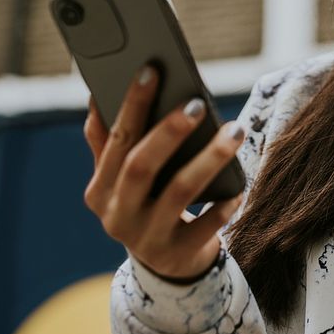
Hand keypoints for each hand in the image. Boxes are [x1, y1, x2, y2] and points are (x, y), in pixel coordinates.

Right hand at [82, 65, 244, 281]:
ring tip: (234, 131)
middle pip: (141, 167)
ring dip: (208, 159)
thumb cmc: (147, 202)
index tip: (151, 70)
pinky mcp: (177, 255)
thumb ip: (109, 143)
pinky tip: (239, 187)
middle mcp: (116, 215)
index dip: (132, 105)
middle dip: (169, 131)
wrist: (166, 263)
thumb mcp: (122, 179)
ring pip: (178, 192)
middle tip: (197, 103)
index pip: (115, 140)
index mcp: (99, 189)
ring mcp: (146, 239)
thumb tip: (95, 95)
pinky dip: (223, 205)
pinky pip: (205, 226)